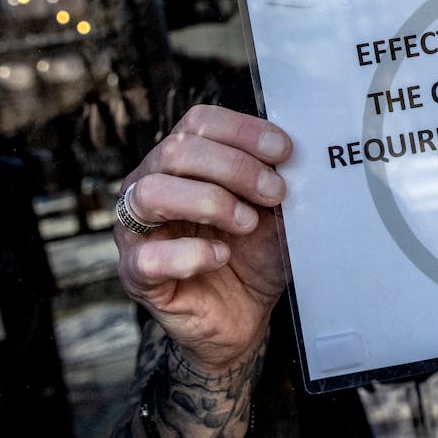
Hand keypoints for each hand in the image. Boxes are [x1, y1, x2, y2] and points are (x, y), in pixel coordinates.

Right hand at [114, 105, 291, 375]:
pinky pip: (148, 256)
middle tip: (275, 193)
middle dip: (236, 168)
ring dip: (210, 202)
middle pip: (177, 150)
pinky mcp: (136, 273)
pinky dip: (191, 254)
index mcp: (182, 161)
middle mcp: (150, 185)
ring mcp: (137, 229)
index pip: (199, 122)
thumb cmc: (254, 253)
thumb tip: (302, 156)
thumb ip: (277, 182)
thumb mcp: (274, 212)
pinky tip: (220, 257)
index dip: (243, 131)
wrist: (245, 315)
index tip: (284, 152)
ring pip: (153, 192)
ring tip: (247, 223)